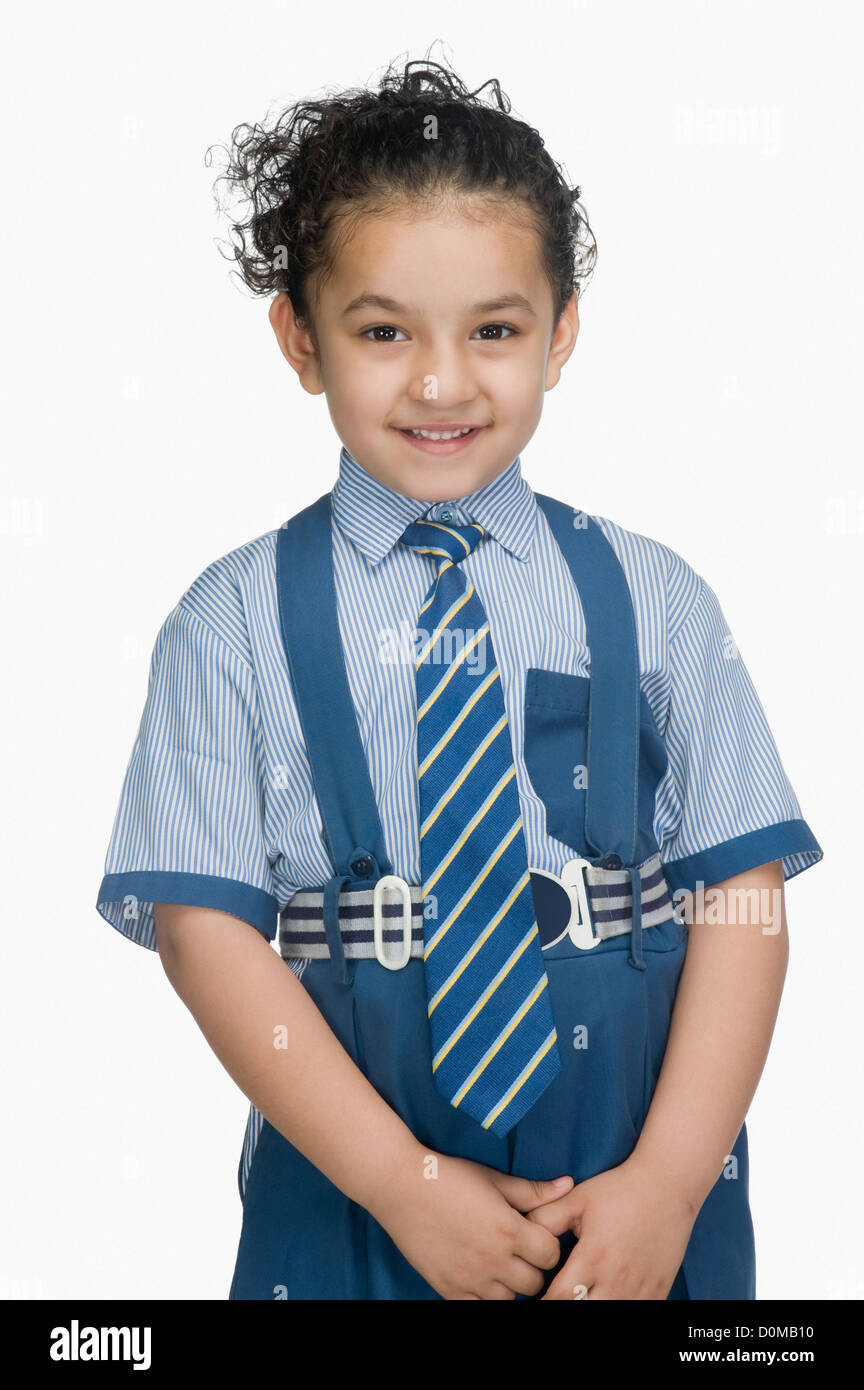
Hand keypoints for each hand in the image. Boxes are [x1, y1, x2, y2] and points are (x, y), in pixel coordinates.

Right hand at [370, 1150, 573, 1299]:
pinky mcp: (449, 1289)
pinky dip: (485, 1296)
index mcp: (508, 1229)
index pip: (551, 1254)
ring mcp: (470, 1279)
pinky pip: (479, 1308)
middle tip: (520, 1250)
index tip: (536, 1234)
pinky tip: (480, 1275)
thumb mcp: (493, 1178)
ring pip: (509, 1299)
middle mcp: (493, 1260)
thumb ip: (532, 1190)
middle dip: (533, 1267)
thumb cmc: (449, 1176)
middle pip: (534, 1282)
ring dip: (510, 1284)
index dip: (548, 1244)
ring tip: (499, 1262)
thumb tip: (568, 1185)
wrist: (401, 1186)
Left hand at [525, 1155, 696, 1298]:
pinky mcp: (658, 1292)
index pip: (558, 1299)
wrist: (667, 1185)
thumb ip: (546, 1217)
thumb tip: (521, 1233)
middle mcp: (617, 1281)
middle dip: (567, 1306)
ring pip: (609, 1314)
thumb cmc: (620, 1190)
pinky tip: (606, 1296)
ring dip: (592, 1307)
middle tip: (558, 1295)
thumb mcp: (578, 1198)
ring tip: (583, 1295)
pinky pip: (635, 1313)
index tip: (536, 1295)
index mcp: (593, 1258)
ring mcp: (640, 1290)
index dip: (542, 1301)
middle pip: (583, 1313)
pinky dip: (619, 1307)